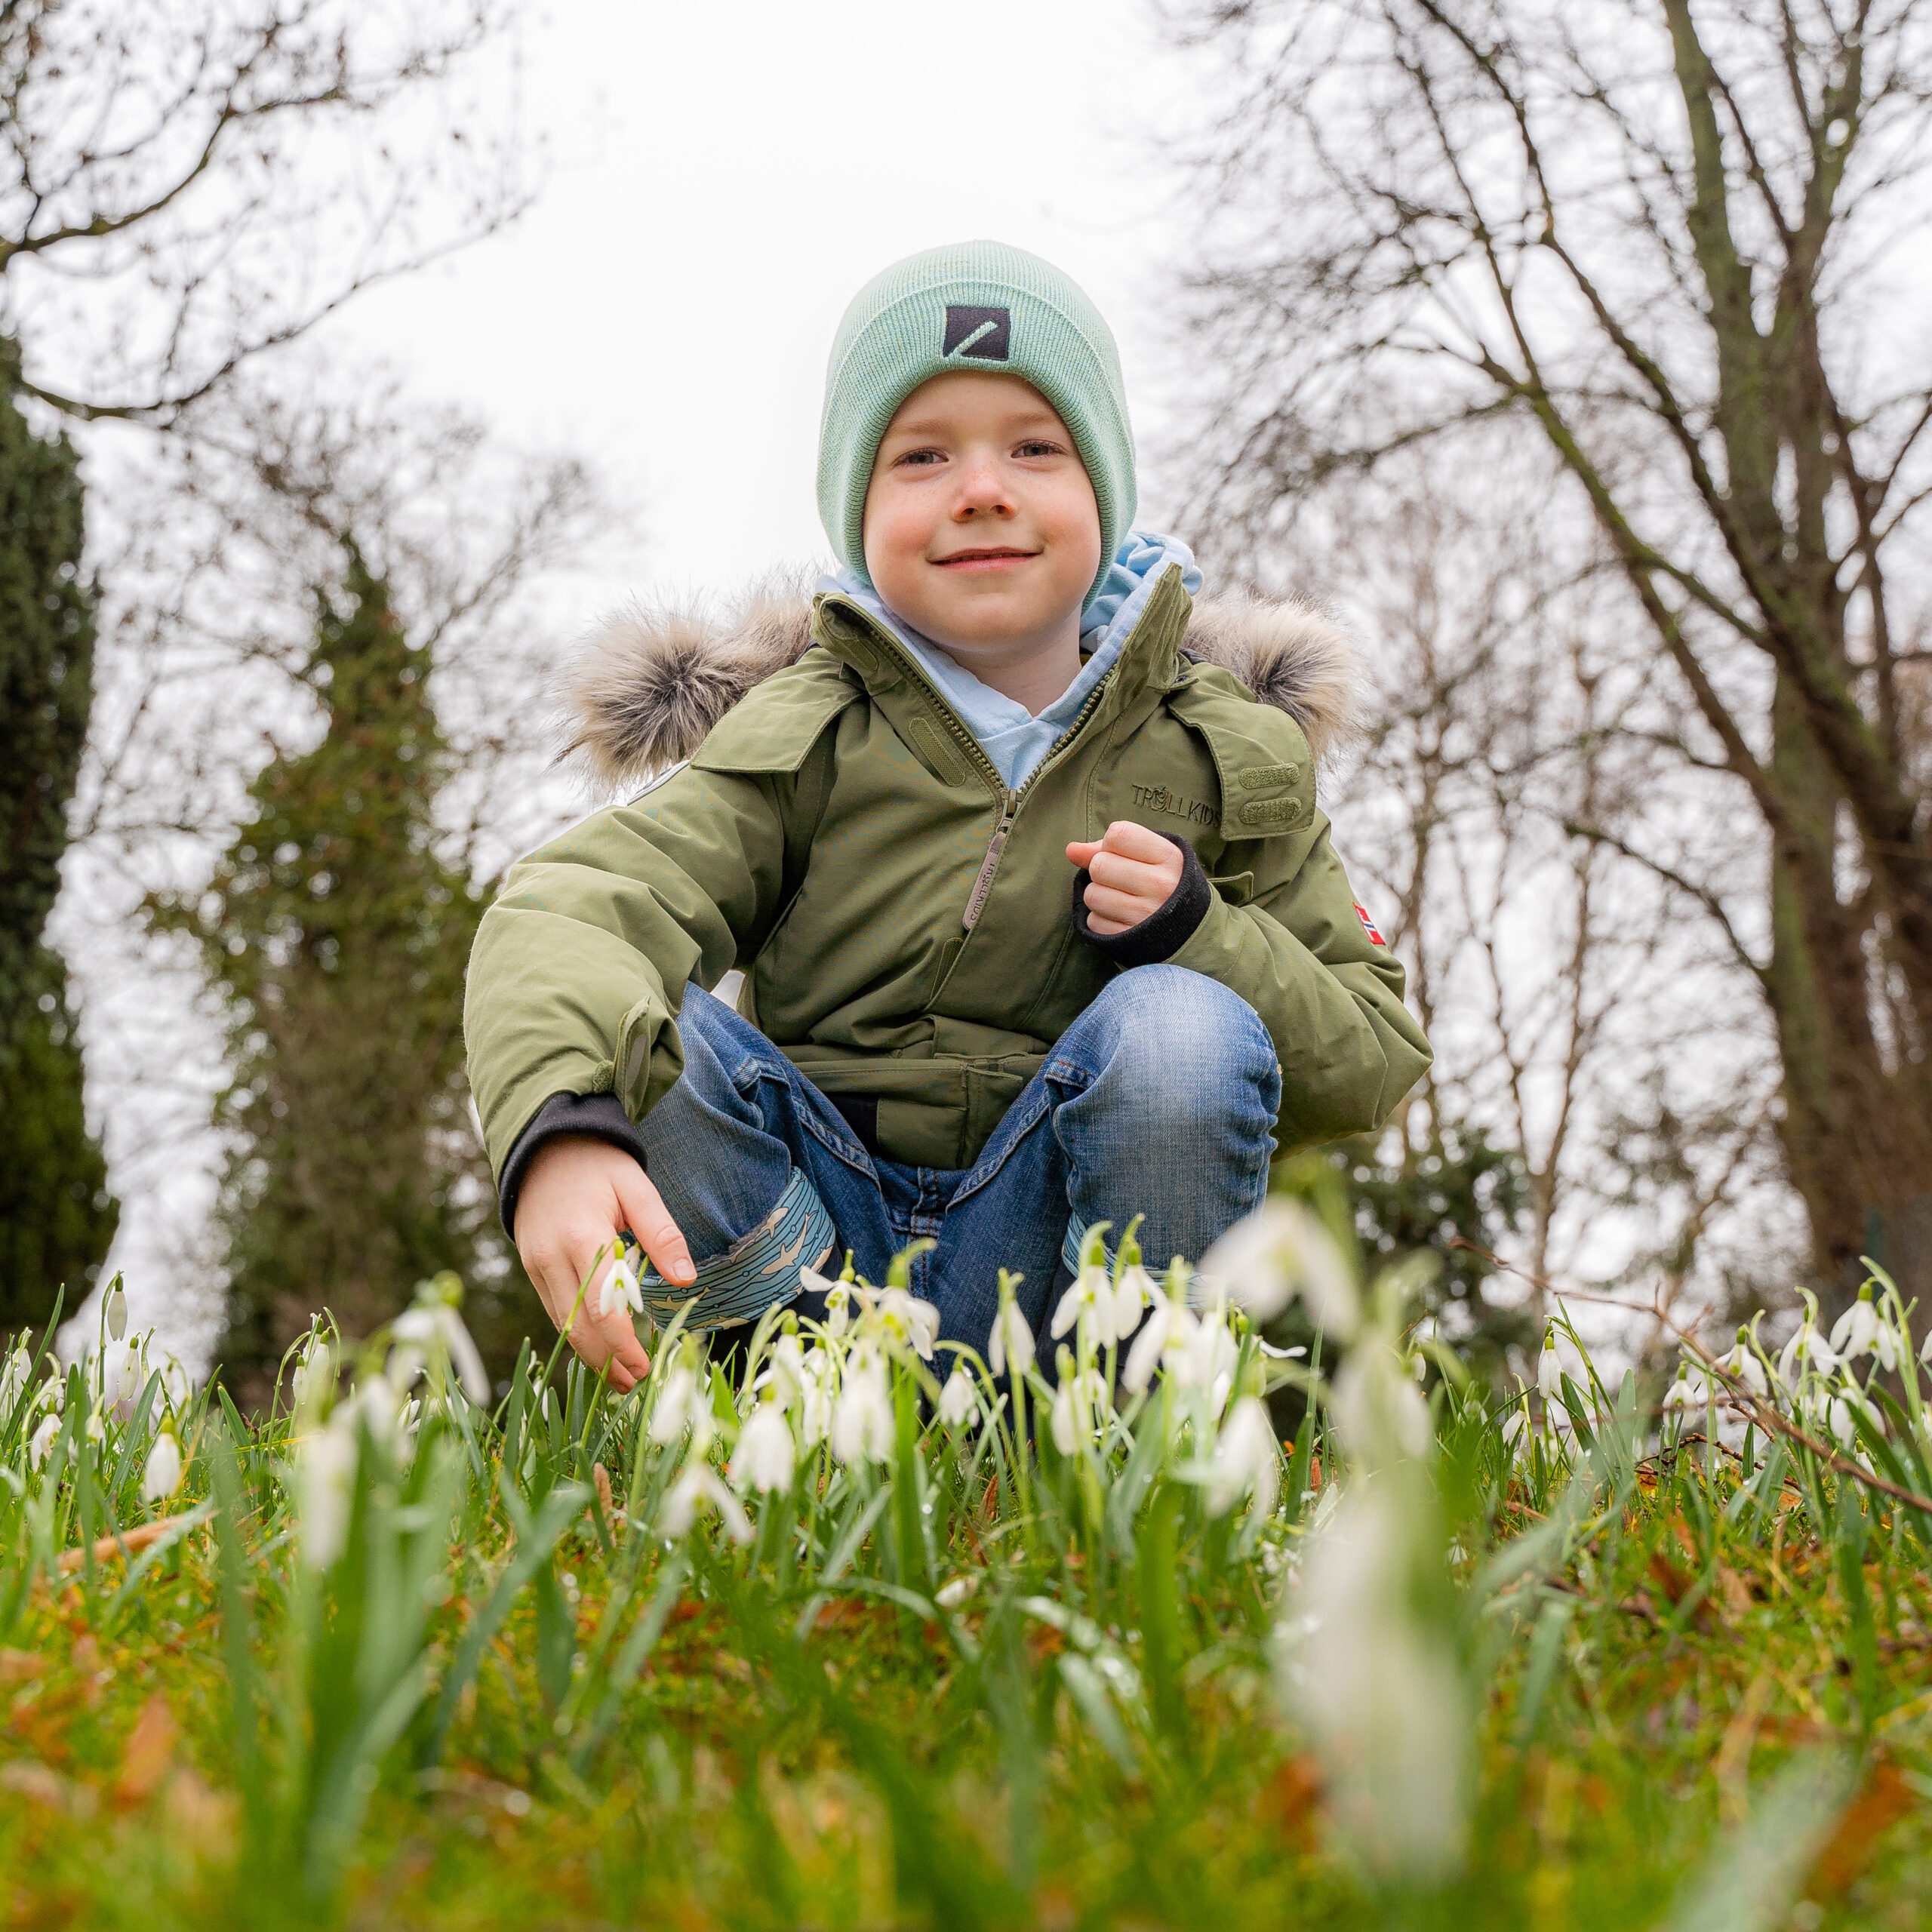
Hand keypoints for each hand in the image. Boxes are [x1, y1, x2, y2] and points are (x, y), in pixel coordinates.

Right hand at [514, 1137, 694, 1390]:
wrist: (543, 1149)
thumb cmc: (598, 1166)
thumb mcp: (637, 1188)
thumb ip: (662, 1233)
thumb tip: (687, 1279)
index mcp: (582, 1237)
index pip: (602, 1307)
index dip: (623, 1345)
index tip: (646, 1367)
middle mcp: (552, 1258)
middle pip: (578, 1327)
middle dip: (607, 1362)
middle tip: (636, 1383)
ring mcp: (536, 1266)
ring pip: (562, 1325)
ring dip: (591, 1356)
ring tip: (621, 1379)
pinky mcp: (531, 1269)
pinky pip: (554, 1311)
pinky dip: (576, 1334)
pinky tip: (599, 1350)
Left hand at [1065, 820, 1184, 935]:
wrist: (1191, 931)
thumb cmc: (1164, 883)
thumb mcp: (1151, 857)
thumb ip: (1108, 847)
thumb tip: (1070, 849)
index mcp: (1170, 858)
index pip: (1118, 834)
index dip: (1111, 843)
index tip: (1124, 853)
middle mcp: (1161, 885)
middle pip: (1099, 865)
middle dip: (1102, 870)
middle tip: (1121, 879)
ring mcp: (1147, 914)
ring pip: (1093, 894)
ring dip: (1099, 896)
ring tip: (1121, 899)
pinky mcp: (1133, 939)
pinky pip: (1094, 922)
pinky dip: (1101, 919)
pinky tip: (1121, 918)